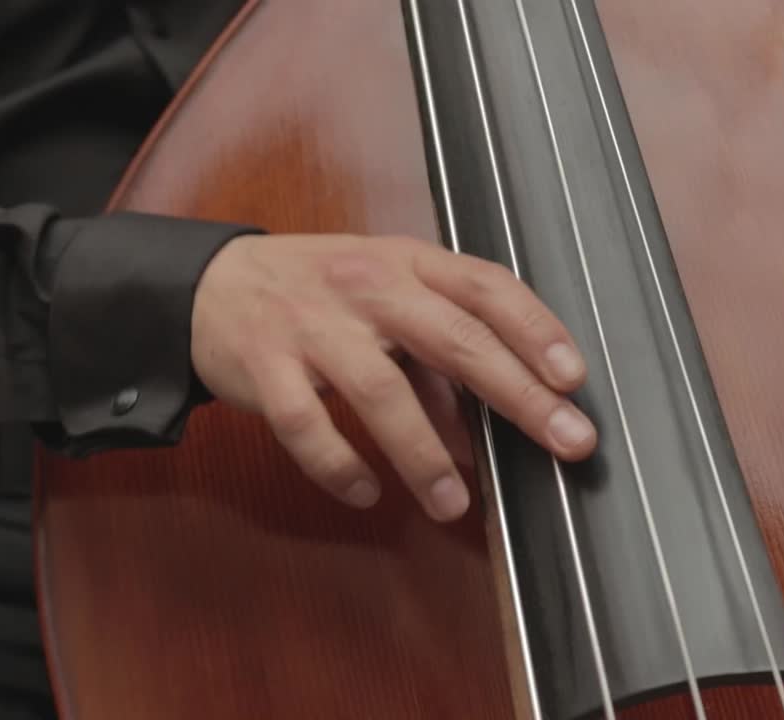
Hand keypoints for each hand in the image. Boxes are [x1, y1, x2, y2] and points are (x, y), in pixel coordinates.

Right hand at [190, 233, 596, 521]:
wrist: (209, 285)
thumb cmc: (316, 292)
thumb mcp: (382, 302)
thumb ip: (436, 364)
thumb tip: (486, 437)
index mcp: (405, 262)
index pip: (484, 285)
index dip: (535, 327)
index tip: (574, 377)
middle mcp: (365, 285)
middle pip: (452, 338)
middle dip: (516, 394)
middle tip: (566, 442)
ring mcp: (312, 324)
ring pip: (380, 391)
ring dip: (425, 455)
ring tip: (454, 505)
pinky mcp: (264, 365)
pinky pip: (306, 425)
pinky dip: (339, 466)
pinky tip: (366, 492)